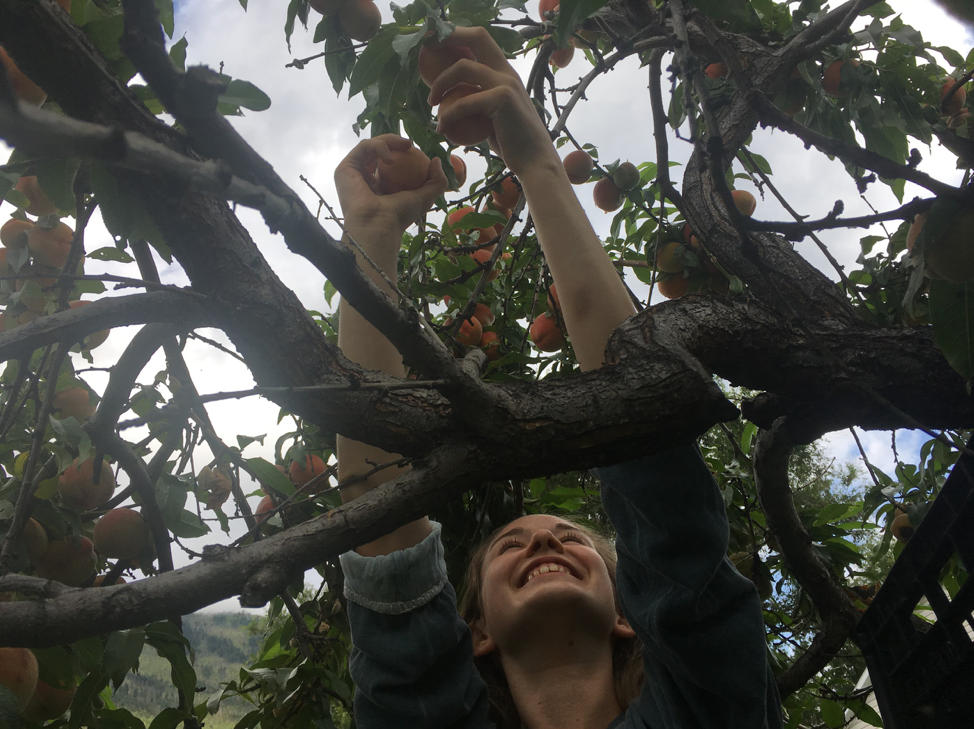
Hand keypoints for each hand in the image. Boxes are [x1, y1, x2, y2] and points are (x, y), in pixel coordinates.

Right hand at [334, 135, 447, 239]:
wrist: (378, 225)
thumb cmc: (399, 216)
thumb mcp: (425, 197)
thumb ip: (436, 181)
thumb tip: (436, 160)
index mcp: (380, 185)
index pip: (390, 162)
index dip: (402, 152)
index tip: (416, 150)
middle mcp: (365, 178)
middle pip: (378, 150)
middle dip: (395, 142)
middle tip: (409, 144)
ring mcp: (353, 173)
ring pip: (371, 145)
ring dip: (389, 141)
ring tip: (404, 147)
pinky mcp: (345, 168)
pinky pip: (364, 147)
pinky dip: (379, 147)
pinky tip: (390, 159)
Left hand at [426, 27, 558, 176]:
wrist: (534, 162)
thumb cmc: (513, 143)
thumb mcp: (493, 116)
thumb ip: (477, 102)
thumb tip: (450, 101)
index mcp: (505, 73)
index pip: (482, 40)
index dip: (458, 36)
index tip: (435, 44)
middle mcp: (507, 72)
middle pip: (477, 36)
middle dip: (449, 36)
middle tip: (426, 49)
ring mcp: (506, 83)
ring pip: (464, 67)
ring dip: (441, 84)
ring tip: (432, 104)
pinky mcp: (502, 99)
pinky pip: (464, 102)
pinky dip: (448, 115)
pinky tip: (442, 128)